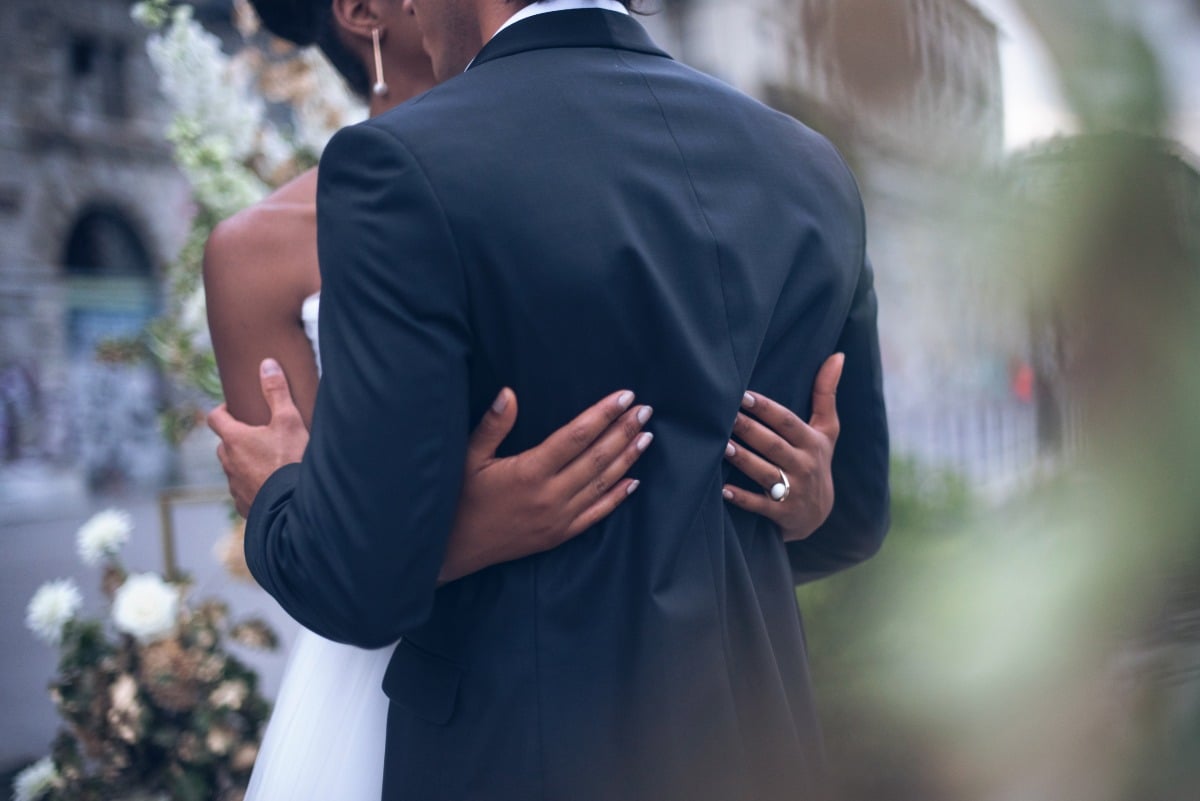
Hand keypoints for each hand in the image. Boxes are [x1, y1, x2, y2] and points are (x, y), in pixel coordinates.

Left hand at [208, 359, 308, 516]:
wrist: (294, 504)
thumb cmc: (291, 460)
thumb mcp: (289, 420)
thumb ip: (277, 391)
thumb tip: (266, 364)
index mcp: (234, 439)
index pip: (215, 418)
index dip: (222, 410)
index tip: (234, 408)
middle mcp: (228, 462)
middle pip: (224, 444)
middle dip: (236, 437)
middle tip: (257, 434)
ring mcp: (234, 485)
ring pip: (233, 467)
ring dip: (244, 462)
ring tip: (266, 461)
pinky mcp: (243, 504)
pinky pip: (242, 490)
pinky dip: (252, 484)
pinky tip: (270, 484)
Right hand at [439, 388, 653, 583]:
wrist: (453, 550)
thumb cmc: (459, 499)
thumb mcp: (468, 458)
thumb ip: (492, 426)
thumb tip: (509, 393)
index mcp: (529, 471)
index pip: (576, 436)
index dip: (603, 414)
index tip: (624, 397)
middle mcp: (550, 495)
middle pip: (597, 457)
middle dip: (623, 431)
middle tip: (646, 410)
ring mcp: (558, 518)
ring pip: (602, 484)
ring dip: (627, 458)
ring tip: (646, 437)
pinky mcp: (559, 535)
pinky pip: (596, 515)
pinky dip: (617, 497)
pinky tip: (633, 481)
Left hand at [722, 353, 843, 541]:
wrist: (818, 513)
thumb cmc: (815, 459)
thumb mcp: (826, 430)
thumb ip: (826, 393)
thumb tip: (838, 355)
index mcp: (812, 442)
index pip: (787, 422)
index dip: (766, 409)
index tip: (743, 395)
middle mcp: (804, 465)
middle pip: (773, 445)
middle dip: (748, 430)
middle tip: (723, 416)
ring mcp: (794, 491)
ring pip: (765, 472)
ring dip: (742, 460)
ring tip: (720, 446)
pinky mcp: (783, 514)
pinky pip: (760, 505)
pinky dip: (741, 498)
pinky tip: (722, 489)